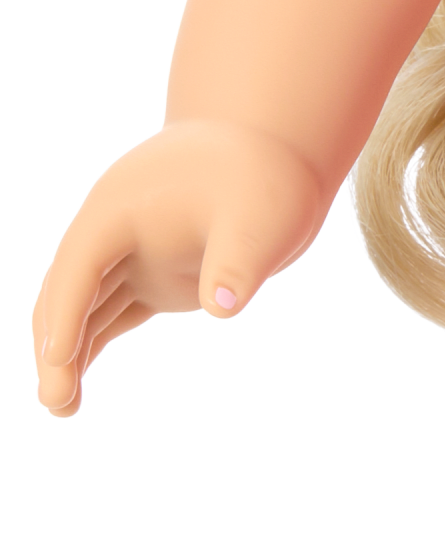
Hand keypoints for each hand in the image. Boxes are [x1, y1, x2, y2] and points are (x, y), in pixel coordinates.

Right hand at [32, 121, 333, 417]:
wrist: (274, 149)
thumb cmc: (266, 176)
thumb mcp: (261, 214)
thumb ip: (238, 257)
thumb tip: (222, 306)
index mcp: (121, 208)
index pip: (81, 265)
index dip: (66, 311)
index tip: (58, 357)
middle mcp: (114, 233)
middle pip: (68, 293)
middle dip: (57, 346)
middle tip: (58, 401)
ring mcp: (132, 255)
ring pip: (83, 308)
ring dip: (68, 354)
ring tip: (64, 408)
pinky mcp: (155, 274)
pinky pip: (109, 313)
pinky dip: (91, 344)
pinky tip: (74, 384)